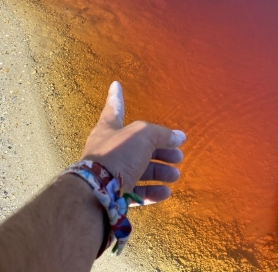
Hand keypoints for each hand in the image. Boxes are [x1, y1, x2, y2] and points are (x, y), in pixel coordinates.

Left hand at [81, 81, 185, 204]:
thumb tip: (180, 137)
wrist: (97, 192)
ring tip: (175, 174)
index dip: (117, 97)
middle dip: (159, 150)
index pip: (115, 108)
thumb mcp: (142, 135)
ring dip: (160, 172)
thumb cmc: (118, 154)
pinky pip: (136, 191)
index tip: (115, 84)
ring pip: (139, 170)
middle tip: (177, 154)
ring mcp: (111, 173)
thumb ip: (161, 134)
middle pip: (138, 146)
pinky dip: (152, 191)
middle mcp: (109, 149)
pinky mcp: (115, 194)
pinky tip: (166, 192)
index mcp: (109, 129)